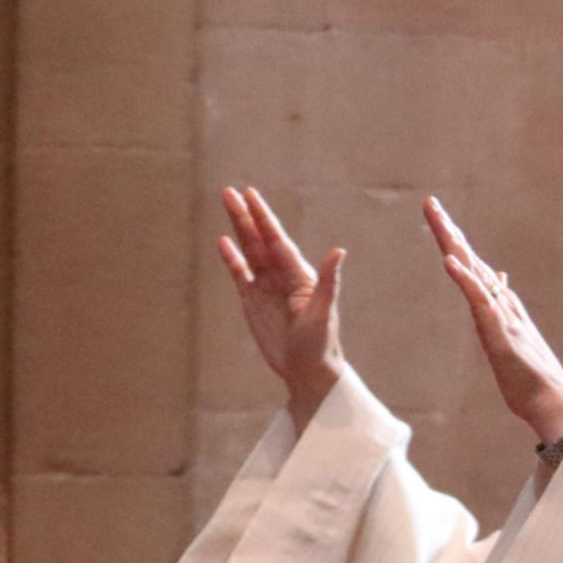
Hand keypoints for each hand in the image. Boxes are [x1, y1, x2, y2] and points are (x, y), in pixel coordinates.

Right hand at [218, 186, 346, 430]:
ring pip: (249, 251)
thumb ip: (328, 281)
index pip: (276, 240)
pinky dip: (232, 259)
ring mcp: (267, 287)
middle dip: (245, 215)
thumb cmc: (320, 343)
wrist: (307, 371)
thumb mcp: (323, 311)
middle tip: (229, 191)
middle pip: (259, 239)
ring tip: (226, 205)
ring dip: (238, 229)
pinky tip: (223, 242)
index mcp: (298, 274)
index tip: (251, 195)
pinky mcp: (253, 302)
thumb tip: (338, 251)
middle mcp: (282, 275)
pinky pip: (240, 274)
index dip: (263, 217)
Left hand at [424, 196, 562, 444]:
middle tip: (429, 202)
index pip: (472, 265)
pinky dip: (464, 280)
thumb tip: (497, 276)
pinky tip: (450, 263)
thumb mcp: (508, 332)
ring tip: (438, 219)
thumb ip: (500, 304)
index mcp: (499, 303)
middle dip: (448, 230)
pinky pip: (479, 302)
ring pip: (473, 272)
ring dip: (454, 245)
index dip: (454, 240)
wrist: (550, 400)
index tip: (436, 216)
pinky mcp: (500, 332)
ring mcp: (501, 315)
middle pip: (469, 259)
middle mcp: (501, 302)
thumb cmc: (529, 373)